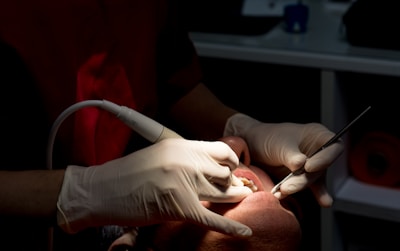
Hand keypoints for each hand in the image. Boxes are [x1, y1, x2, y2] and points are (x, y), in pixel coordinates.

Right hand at [57, 138, 252, 236]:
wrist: (98, 191)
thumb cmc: (125, 175)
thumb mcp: (157, 154)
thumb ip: (183, 158)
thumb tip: (207, 167)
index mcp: (180, 146)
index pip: (220, 151)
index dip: (230, 162)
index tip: (231, 170)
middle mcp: (184, 161)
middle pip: (224, 172)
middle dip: (232, 182)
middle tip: (235, 188)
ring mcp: (182, 183)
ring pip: (222, 191)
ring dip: (233, 197)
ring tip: (241, 198)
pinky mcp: (178, 206)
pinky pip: (211, 218)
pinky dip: (230, 227)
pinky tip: (244, 233)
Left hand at [224, 113, 343, 206]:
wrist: (250, 146)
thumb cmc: (267, 137)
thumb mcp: (279, 144)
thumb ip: (292, 156)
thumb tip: (302, 165)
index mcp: (316, 135)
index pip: (334, 147)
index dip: (325, 158)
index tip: (309, 167)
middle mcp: (317, 150)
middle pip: (321, 168)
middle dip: (304, 179)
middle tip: (287, 186)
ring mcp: (311, 165)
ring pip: (312, 179)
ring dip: (298, 187)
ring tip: (282, 192)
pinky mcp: (303, 177)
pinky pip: (310, 187)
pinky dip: (312, 195)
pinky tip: (324, 202)